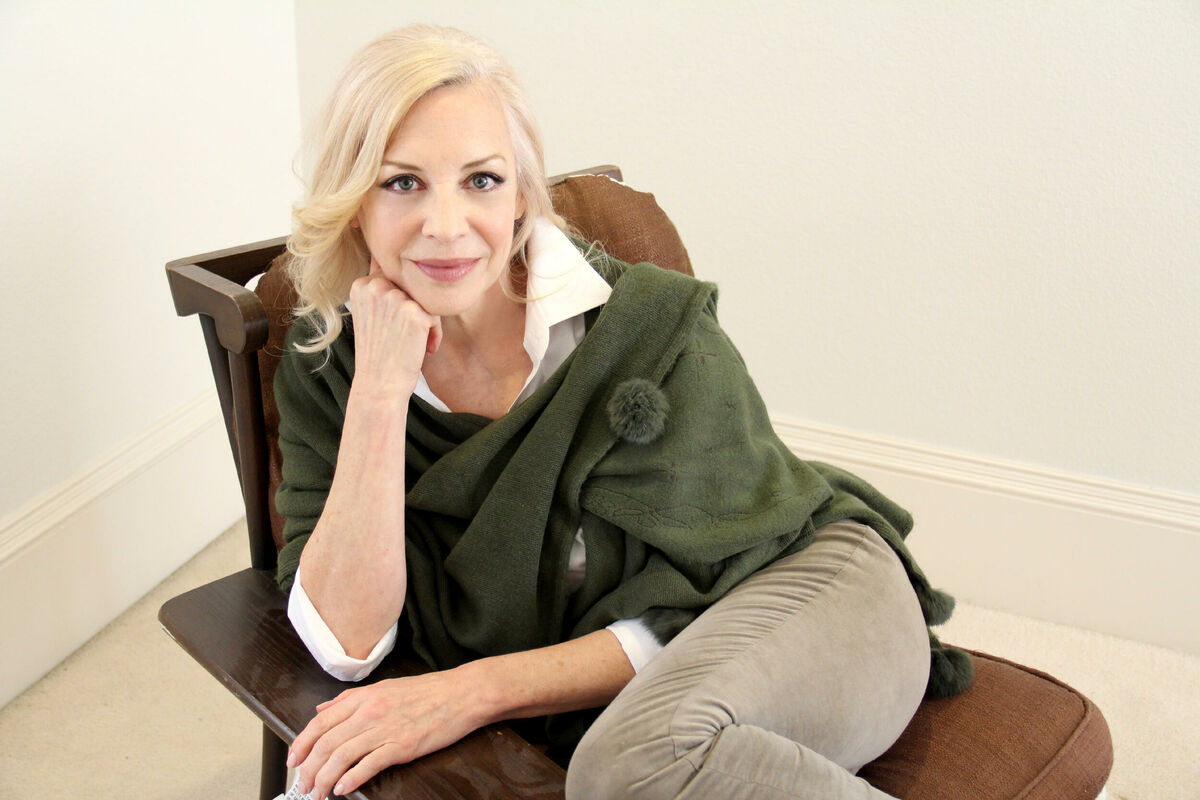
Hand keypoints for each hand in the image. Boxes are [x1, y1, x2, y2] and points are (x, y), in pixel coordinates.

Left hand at [287, 668, 488, 798]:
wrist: (462, 694)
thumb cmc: (426, 691)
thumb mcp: (383, 687)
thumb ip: (349, 700)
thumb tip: (322, 710)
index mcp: (363, 697)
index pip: (320, 723)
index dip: (301, 744)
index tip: (293, 761)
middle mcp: (369, 711)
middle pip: (326, 743)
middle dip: (309, 769)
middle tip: (304, 786)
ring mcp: (385, 728)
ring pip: (342, 756)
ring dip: (324, 779)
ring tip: (318, 794)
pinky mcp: (402, 746)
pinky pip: (369, 764)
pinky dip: (351, 779)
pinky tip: (342, 789)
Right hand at [347, 258, 442, 402]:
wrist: (380, 384)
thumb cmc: (379, 352)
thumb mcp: (371, 315)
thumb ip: (381, 289)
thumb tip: (392, 260)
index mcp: (361, 284)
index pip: (395, 279)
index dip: (401, 304)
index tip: (394, 327)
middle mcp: (375, 286)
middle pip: (412, 286)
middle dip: (416, 311)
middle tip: (407, 336)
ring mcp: (394, 298)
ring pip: (426, 300)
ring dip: (427, 323)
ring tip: (416, 344)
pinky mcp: (413, 312)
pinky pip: (436, 315)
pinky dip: (435, 333)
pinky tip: (425, 350)